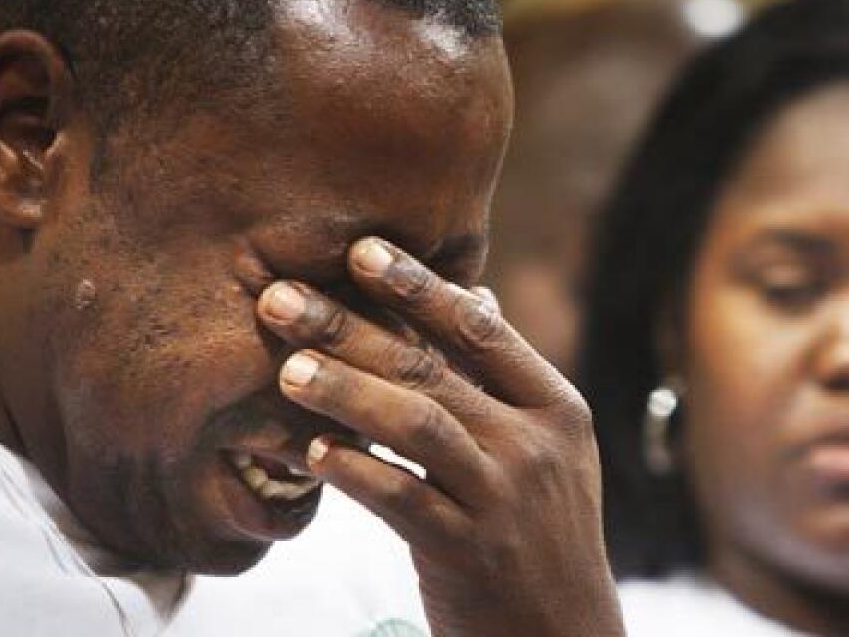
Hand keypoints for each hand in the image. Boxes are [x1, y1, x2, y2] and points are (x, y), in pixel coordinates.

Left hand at [256, 237, 623, 636]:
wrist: (565, 634)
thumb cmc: (542, 530)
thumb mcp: (551, 449)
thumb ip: (507, 376)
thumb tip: (480, 296)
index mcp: (556, 408)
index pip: (482, 331)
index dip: (421, 286)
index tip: (362, 249)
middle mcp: (534, 445)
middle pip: (433, 370)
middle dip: (352, 327)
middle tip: (283, 297)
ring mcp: (503, 498)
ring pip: (417, 425)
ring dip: (346, 392)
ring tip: (287, 369)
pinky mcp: (467, 552)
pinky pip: (402, 500)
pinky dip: (356, 472)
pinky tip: (312, 453)